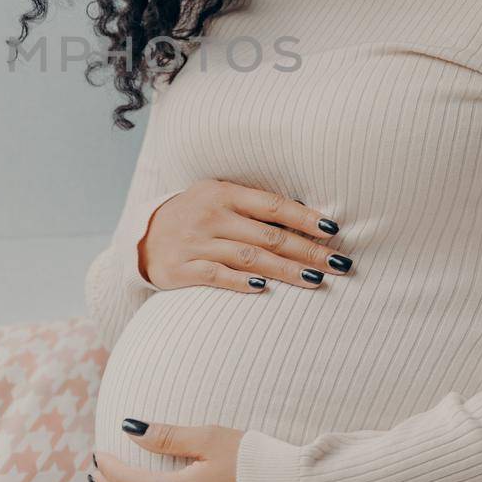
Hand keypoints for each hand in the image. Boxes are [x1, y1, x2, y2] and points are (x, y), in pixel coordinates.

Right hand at [137, 180, 351, 291]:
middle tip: (339, 264)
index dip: (304, 218)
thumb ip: (254, 205)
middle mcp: (211, 216)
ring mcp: (195, 243)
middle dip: (307, 251)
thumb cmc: (195, 216)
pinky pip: (217, 276)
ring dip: (286, 270)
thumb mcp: (218, 197)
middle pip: (268, 236)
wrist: (143, 237)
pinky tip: (264, 289)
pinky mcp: (182, 269)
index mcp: (223, 193)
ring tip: (315, 280)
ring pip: (249, 258)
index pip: (272, 205)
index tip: (333, 230)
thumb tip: (307, 213)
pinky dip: (241, 282)